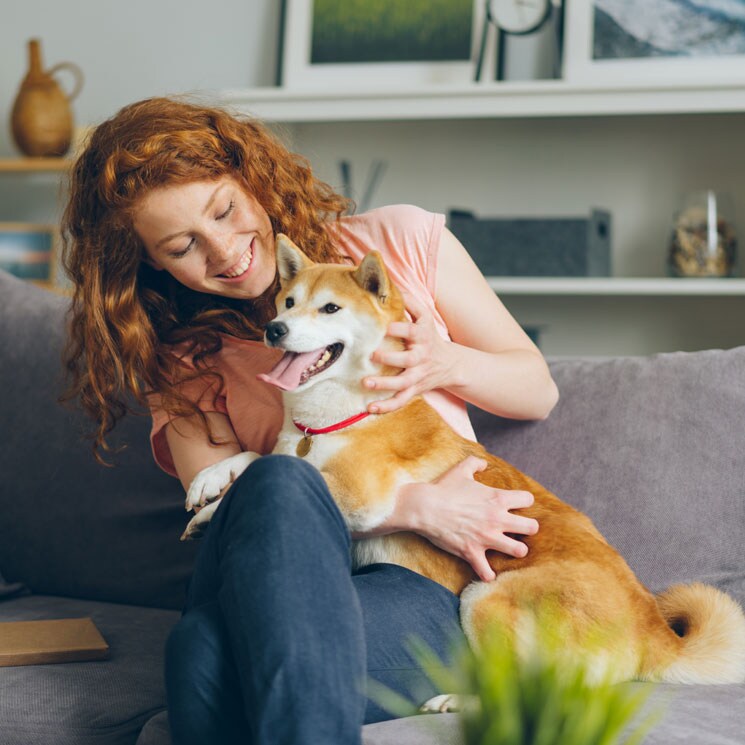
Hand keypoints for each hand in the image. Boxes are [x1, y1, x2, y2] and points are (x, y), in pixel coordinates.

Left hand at [364, 292, 456, 413]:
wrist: (451, 364)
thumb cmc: (429, 336)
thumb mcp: (425, 317)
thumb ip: (410, 302)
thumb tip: (392, 285)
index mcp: (422, 337)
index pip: (411, 332)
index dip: (399, 329)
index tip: (385, 327)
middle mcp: (420, 358)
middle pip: (407, 361)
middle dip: (390, 359)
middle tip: (372, 355)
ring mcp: (417, 377)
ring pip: (402, 384)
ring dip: (384, 386)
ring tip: (366, 383)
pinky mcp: (414, 390)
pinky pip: (400, 401)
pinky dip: (386, 407)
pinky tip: (370, 408)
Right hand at [405, 456, 538, 580]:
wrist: (424, 507)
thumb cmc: (443, 488)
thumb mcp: (461, 470)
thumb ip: (475, 463)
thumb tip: (483, 462)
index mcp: (497, 498)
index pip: (528, 500)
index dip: (524, 501)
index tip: (517, 504)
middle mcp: (497, 519)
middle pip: (531, 527)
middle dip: (528, 528)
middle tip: (518, 529)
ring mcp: (486, 538)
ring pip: (519, 551)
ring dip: (516, 550)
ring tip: (510, 548)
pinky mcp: (472, 552)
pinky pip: (487, 571)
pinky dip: (488, 573)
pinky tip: (487, 571)